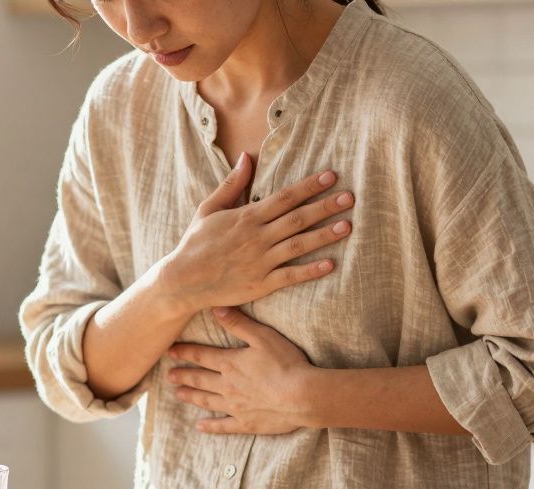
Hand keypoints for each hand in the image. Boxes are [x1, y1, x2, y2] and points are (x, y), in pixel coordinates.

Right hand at [157, 153, 354, 315]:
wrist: (182, 280)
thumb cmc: (195, 244)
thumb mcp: (208, 209)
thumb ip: (231, 184)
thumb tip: (246, 157)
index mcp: (246, 217)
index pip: (285, 197)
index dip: (310, 186)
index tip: (331, 177)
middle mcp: (257, 237)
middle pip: (297, 218)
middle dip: (325, 206)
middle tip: (350, 197)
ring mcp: (260, 261)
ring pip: (298, 245)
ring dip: (324, 235)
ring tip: (348, 226)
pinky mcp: (260, 285)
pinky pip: (290, 276)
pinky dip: (310, 271)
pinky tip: (330, 265)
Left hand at [166, 307, 315, 434]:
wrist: (302, 396)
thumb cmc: (286, 363)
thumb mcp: (263, 336)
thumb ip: (238, 323)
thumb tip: (215, 308)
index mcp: (230, 363)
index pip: (201, 355)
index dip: (184, 352)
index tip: (169, 351)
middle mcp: (227, 385)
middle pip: (199, 379)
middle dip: (183, 375)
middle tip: (168, 376)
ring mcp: (235, 406)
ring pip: (206, 401)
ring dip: (191, 396)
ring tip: (178, 394)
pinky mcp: (246, 423)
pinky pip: (223, 425)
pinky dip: (210, 426)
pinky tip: (200, 426)